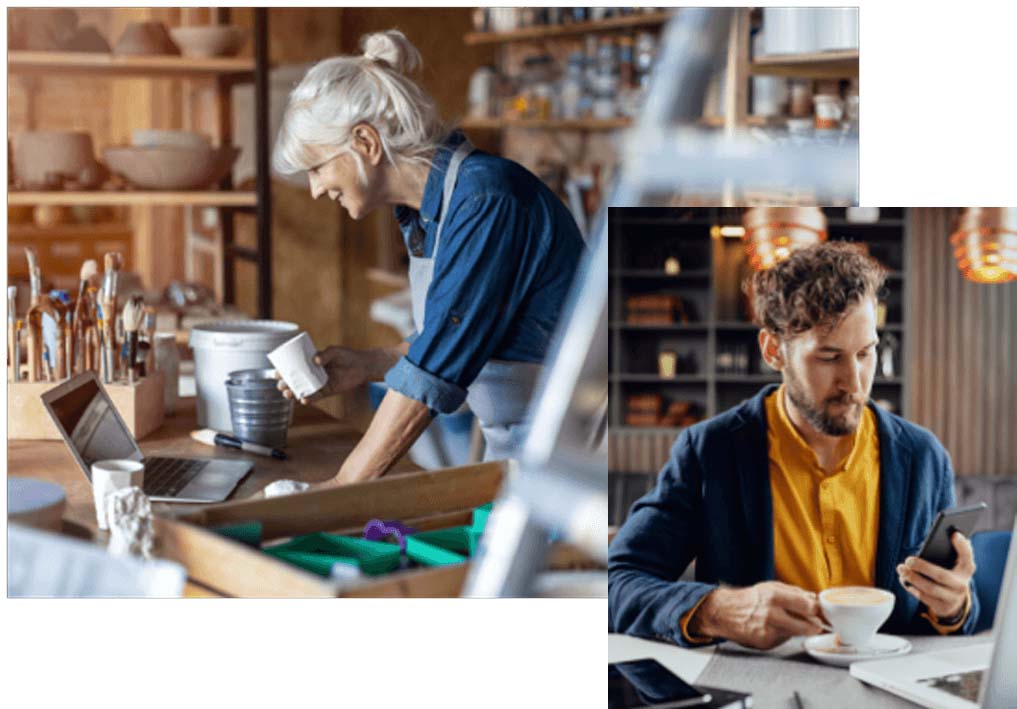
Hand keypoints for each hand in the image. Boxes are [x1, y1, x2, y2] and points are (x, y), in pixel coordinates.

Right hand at [275, 346, 371, 404]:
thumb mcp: (335, 351)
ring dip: (294, 393)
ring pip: (302, 390)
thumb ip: (325, 355)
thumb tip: (315, 360)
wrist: (362, 366)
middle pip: (294, 381)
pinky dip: (309, 399)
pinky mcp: (327, 391)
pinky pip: (316, 396)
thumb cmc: (347, 356)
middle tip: (281, 385)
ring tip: (288, 394)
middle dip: (285, 384)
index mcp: (309, 363)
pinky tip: (303, 400)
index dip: (282, 371)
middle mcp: (312, 374)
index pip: (292, 367)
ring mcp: (319, 383)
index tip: (276, 373)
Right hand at [688, 581, 826, 649]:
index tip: (822, 612)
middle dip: (816, 625)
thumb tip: (816, 599)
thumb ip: (795, 593)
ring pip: (798, 634)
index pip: (809, 606)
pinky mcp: (766, 643)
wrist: (725, 612)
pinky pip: (785, 640)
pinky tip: (775, 629)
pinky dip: (785, 635)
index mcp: (774, 595)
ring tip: (793, 622)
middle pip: (809, 626)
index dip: (819, 610)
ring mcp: (769, 630)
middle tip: (817, 623)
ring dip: (801, 629)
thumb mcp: (771, 587)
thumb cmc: (751, 598)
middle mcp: (772, 614)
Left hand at [897, 531, 975, 620]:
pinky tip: (903, 580)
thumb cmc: (948, 575)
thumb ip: (949, 553)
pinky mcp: (941, 607)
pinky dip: (911, 588)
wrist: (953, 603)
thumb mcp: (953, 565)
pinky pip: (924, 598)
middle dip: (923, 567)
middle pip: (941, 576)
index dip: (963, 546)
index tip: (954, 533)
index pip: (967, 557)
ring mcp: (952, 598)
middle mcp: (962, 585)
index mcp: (966, 570)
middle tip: (908, 560)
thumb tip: (942, 537)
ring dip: (913, 578)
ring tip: (901, 569)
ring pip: (930, 588)